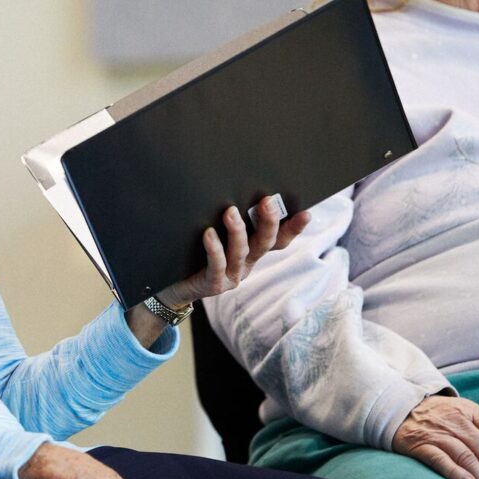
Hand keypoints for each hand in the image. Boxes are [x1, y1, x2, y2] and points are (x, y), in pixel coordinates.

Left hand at [159, 197, 309, 306]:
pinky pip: (216, 265)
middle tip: (267, 201)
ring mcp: (231, 276)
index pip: (278, 240)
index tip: (306, 213)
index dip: (293, 229)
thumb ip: (231, 221)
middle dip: (268, 222)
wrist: (173, 288)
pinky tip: (208, 233)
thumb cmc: (194, 256)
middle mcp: (246, 265)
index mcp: (252, 252)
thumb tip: (235, 190)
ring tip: (230, 212)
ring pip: (241, 252)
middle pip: (264, 243)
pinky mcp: (213, 284)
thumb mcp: (217, 235)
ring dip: (237, 231)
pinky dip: (214, 249)